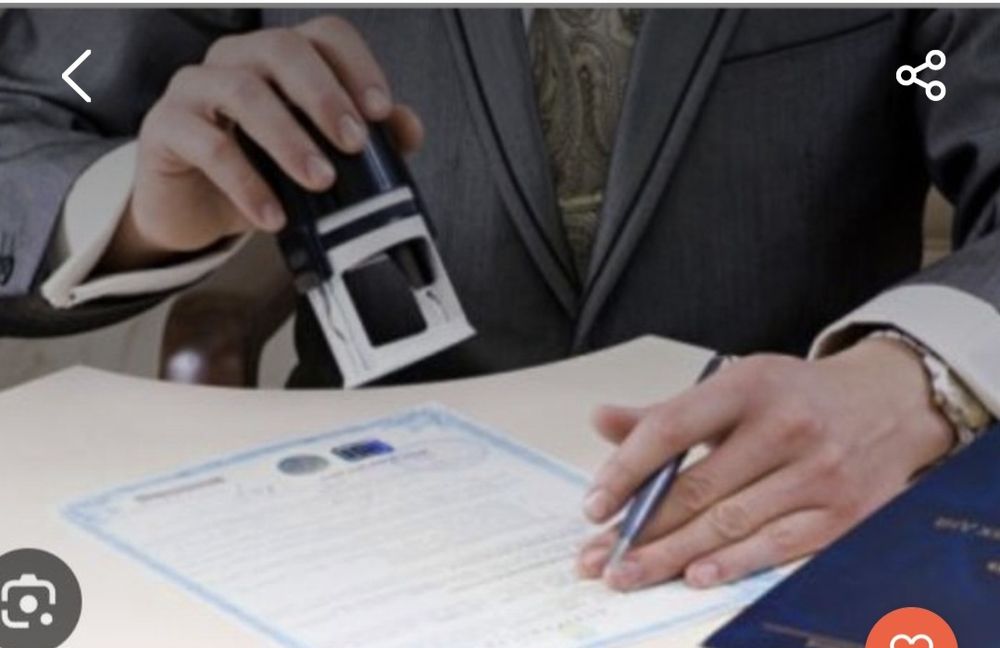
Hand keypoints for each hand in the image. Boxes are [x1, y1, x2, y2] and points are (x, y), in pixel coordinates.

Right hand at [102, 16, 423, 270]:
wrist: (196, 212)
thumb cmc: (262, 173)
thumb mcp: (318, 158)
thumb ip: (365, 139)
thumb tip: (409, 127)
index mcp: (281, 57)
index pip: (325, 35)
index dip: (357, 66)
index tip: (380, 112)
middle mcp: (237, 58)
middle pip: (283, 50)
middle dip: (326, 97)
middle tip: (353, 145)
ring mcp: (196, 86)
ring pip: (244, 91)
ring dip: (289, 139)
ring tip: (320, 181)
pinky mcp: (165, 126)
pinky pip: (208, 144)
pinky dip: (246, 183)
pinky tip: (272, 216)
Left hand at [577, 338, 953, 590]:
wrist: (890, 403)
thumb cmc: (795, 396)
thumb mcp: (735, 385)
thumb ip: (668, 412)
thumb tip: (601, 421)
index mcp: (749, 384)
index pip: (671, 429)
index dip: (625, 471)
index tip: (594, 505)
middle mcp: (786, 426)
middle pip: (697, 488)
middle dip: (639, 528)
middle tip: (597, 557)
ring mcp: (818, 472)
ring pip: (730, 523)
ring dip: (671, 555)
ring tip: (628, 573)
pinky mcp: (843, 513)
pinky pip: (776, 546)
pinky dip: (732, 564)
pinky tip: (693, 576)